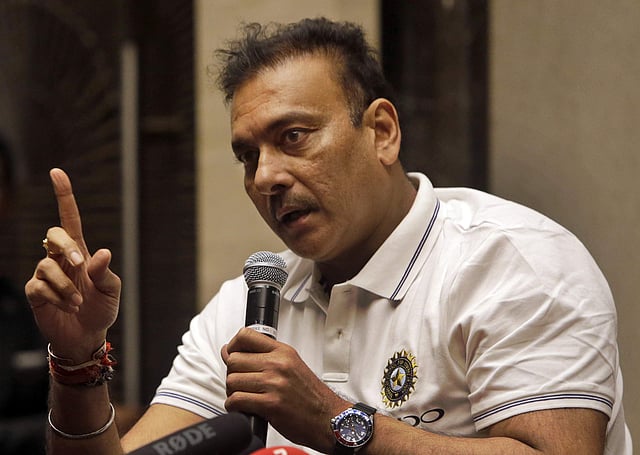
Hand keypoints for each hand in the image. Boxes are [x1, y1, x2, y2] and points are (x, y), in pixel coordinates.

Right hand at [24, 168, 120, 361]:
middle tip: (81, 265)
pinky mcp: (36, 292)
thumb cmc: (102, 308)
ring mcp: (46, 275)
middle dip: (66, 246)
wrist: (87, 336)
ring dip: (67, 286)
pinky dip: (58, 298)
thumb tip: (102, 251)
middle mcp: (61, 258)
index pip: (70, 219)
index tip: (57, 173)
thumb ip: (104, 272)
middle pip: (52, 235)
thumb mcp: (111, 290)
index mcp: (80, 251)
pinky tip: (69, 307)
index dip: (64, 196)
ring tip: (79, 302)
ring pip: (47, 266)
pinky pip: (40, 286)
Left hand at [222, 328, 348, 451]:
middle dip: (232, 373)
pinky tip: (244, 407)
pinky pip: (236, 400)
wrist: (327, 418)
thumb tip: (230, 352)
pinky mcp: (270, 404)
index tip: (232, 354)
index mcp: (283, 352)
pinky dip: (234, 406)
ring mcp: (274, 383)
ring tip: (243, 396)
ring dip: (233, 392)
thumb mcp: (291, 366)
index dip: (233, 345)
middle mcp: (278, 364)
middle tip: (241, 383)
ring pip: (232, 380)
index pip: (246, 336)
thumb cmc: (310, 396)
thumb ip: (264, 357)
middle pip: (234, 360)